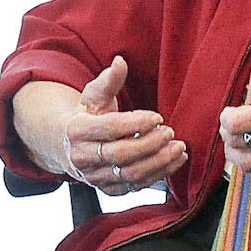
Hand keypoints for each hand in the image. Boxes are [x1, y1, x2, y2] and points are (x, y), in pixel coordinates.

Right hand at [36, 57, 188, 194]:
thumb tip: (120, 61)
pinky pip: (136, 186)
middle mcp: (82, 158)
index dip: (137, 123)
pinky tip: (175, 161)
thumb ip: (109, 80)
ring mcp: (95, 177)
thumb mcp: (94, 95)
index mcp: (77, 131)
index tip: (158, 117)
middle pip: (122, 154)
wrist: (72, 147)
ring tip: (178, 148)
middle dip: (151, 144)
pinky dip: (159, 175)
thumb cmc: (88, 116)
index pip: (111, 128)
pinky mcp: (109, 190)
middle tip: (170, 132)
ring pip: (131, 174)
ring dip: (159, 162)